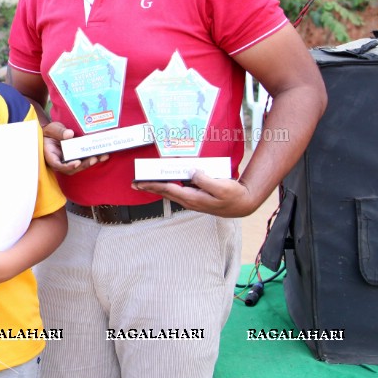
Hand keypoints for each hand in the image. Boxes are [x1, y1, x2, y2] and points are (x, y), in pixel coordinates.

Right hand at [42, 121, 108, 174]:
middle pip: (72, 168)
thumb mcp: (52, 129)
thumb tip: (69, 134)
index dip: (68, 166)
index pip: (57, 165)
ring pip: (80, 166)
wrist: (52, 133)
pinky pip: (84, 160)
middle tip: (94, 158)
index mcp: (51, 156)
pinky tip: (103, 154)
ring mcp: (69, 161)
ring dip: (91, 162)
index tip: (77, 162)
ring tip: (102, 156)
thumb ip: (59, 132)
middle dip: (84, 165)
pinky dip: (94, 158)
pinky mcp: (76, 158)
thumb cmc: (49, 132)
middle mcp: (60, 161)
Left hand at [133, 171, 258, 217]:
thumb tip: (192, 172)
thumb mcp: (221, 186)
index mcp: (193, 198)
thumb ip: (205, 179)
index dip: (152, 185)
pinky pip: (178, 190)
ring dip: (157, 187)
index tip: (140, 183)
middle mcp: (189, 200)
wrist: (242, 205)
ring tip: (145, 183)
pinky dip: (168, 186)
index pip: (168, 189)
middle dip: (149, 188)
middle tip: (134, 184)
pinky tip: (165, 181)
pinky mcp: (196, 197)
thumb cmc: (233, 196)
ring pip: (170, 192)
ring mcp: (192, 199)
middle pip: (165, 192)